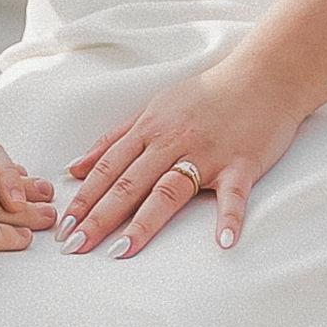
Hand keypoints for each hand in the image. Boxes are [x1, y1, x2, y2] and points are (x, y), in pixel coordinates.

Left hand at [61, 68, 323, 256]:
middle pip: (129, 183)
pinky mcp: (241, 164)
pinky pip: (233, 195)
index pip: (108, 169)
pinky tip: (222, 243)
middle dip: (99, 216)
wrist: (263, 75)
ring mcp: (207, 154)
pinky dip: (229, 219)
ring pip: (169, 190)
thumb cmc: (207, 94)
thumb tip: (75, 168)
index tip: (62, 226)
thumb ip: (115, 139)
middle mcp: (172, 143)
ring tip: (122, 251)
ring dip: (144, 222)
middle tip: (74, 245)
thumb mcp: (154, 109)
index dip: (83, 198)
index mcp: (149, 130)